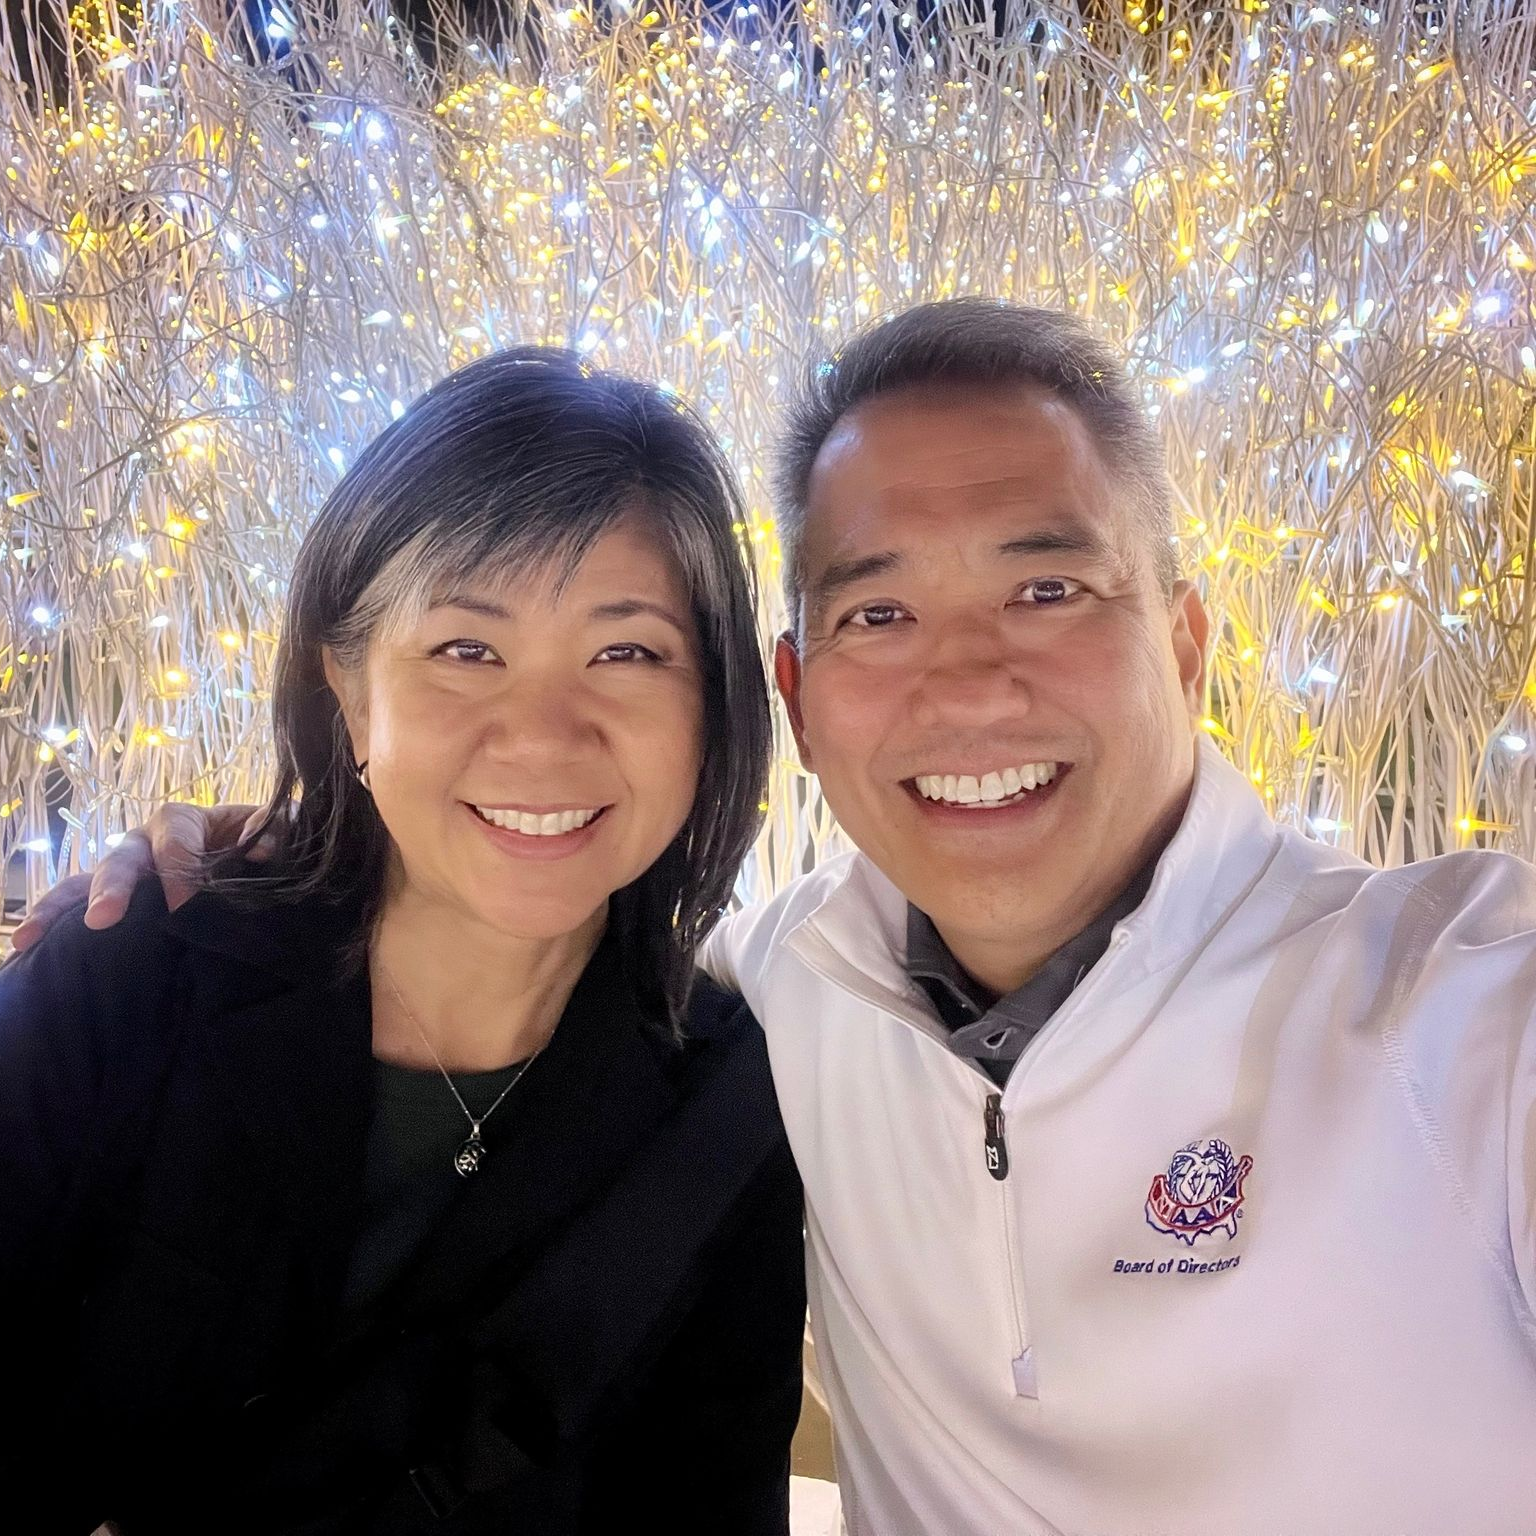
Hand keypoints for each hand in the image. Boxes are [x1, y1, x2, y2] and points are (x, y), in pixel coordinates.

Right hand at [10, 803, 268, 952]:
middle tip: (103, 918)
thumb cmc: (264, 845)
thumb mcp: (279, 830)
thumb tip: (262, 849)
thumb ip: (277, 829)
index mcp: (184, 822)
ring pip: (84, 882)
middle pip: (121, 858)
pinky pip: (77, 910)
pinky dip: (53, 925)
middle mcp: (146, 844)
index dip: (179, 869)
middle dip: (111, 886)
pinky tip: (27, 949)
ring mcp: (127, 874)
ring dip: (60, 907)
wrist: (261, 867)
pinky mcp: (118, 904)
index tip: (186, 904)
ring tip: (30, 937)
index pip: (175, 840)